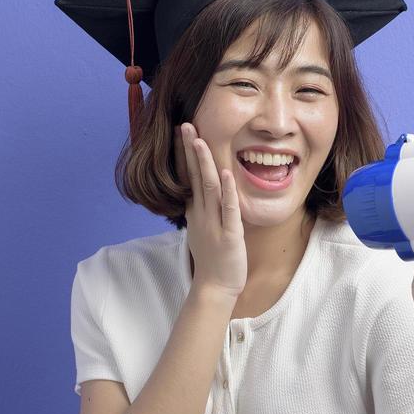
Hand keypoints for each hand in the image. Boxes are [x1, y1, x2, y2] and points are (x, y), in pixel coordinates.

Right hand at [176, 121, 247, 297]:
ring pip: (209, 187)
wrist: (214, 288)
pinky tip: (228, 173)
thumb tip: (197, 194)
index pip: (190, 177)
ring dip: (205, 163)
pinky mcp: (229, 235)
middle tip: (186, 125)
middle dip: (190, 149)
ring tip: (200, 140)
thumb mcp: (203, 230)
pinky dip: (228, 191)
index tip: (183, 132)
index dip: (187, 154)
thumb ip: (200, 211)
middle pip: (195, 176)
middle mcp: (202, 214)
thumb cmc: (212, 260)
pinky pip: (228, 209)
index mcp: (196, 211)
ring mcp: (214, 223)